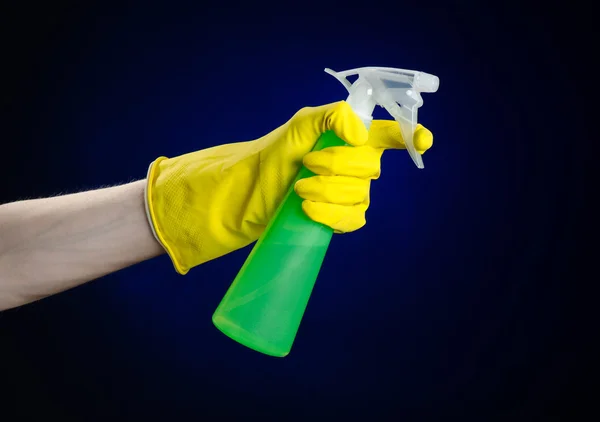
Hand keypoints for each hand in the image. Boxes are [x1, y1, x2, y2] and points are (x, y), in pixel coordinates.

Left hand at [145, 101, 432, 273]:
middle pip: (369, 167)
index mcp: (350, 139)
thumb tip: (360, 133)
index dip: (410, 136)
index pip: (390, 135)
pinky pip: (352, 219)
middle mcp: (356, 165)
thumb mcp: (296, 128)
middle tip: (306, 164)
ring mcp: (350, 194)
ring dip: (327, 191)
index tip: (422, 140)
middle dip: (336, 165)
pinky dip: (330, 215)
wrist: (247, 196)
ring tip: (299, 189)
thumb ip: (328, 118)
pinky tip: (308, 210)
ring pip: (359, 195)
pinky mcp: (340, 219)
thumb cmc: (270, 157)